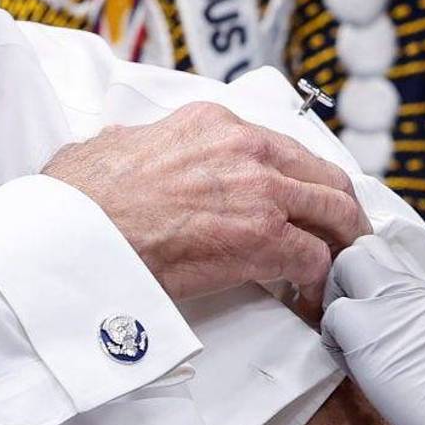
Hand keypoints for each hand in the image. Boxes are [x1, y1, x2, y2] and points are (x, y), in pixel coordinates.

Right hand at [43, 102, 370, 304]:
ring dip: (344, 244)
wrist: (80, 236)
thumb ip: (137, 145)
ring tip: (342, 271)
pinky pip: (316, 259)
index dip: (302, 182)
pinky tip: (314, 300)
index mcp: (214, 125)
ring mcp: (262, 192)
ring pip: (335, 212)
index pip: (284, 149)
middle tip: (344, 239)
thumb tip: (129, 147)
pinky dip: (323, 283)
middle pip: (323, 176)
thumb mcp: (112, 147)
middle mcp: (247, 149)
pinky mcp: (265, 238)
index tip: (305, 204)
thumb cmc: (85, 201)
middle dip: (341, 210)